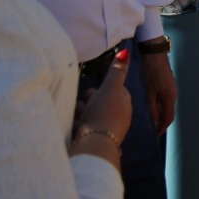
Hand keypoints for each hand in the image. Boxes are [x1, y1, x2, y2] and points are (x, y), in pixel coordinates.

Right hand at [71, 49, 131, 165]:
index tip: (99, 86)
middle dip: (94, 99)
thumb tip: (126, 52)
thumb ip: (117, 71)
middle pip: (104, 104)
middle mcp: (118, 120)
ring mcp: (106, 132)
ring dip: (84, 111)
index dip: (108, 87)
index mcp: (125, 106)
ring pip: (94, 117)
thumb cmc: (104, 113)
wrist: (94, 146)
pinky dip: (79, 124)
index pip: (119, 92)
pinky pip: (86, 129)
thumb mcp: (111, 88)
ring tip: (76, 108)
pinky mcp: (94, 142)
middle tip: (85, 97)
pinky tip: (72, 122)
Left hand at [139, 50, 176, 135]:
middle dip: (160, 122)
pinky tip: (148, 105)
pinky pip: (164, 98)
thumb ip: (151, 107)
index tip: (153, 136)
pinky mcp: (167, 82)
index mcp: (170, 96)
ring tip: (147, 120)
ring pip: (165, 105)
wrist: (153, 50)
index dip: (161, 128)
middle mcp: (173, 93)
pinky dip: (158, 105)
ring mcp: (171, 87)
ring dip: (158, 114)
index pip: (168, 118)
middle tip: (149, 130)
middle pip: (168, 112)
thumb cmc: (149, 70)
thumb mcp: (148, 91)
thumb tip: (153, 123)